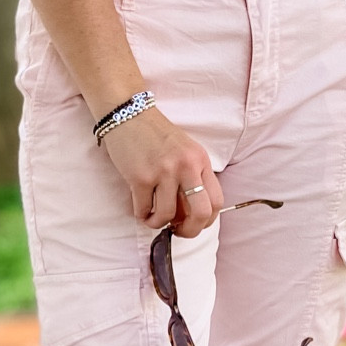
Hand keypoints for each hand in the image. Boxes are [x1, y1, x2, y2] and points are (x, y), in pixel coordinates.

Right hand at [99, 105, 224, 234]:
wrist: (129, 113)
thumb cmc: (156, 135)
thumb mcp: (184, 151)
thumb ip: (191, 176)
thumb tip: (187, 214)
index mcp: (200, 160)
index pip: (217, 201)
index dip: (208, 220)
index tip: (195, 224)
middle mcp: (186, 166)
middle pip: (200, 213)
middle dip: (190, 231)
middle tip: (178, 231)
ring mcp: (163, 171)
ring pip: (167, 215)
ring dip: (158, 223)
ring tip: (152, 218)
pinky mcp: (140, 176)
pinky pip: (143, 209)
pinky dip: (141, 214)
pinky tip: (140, 209)